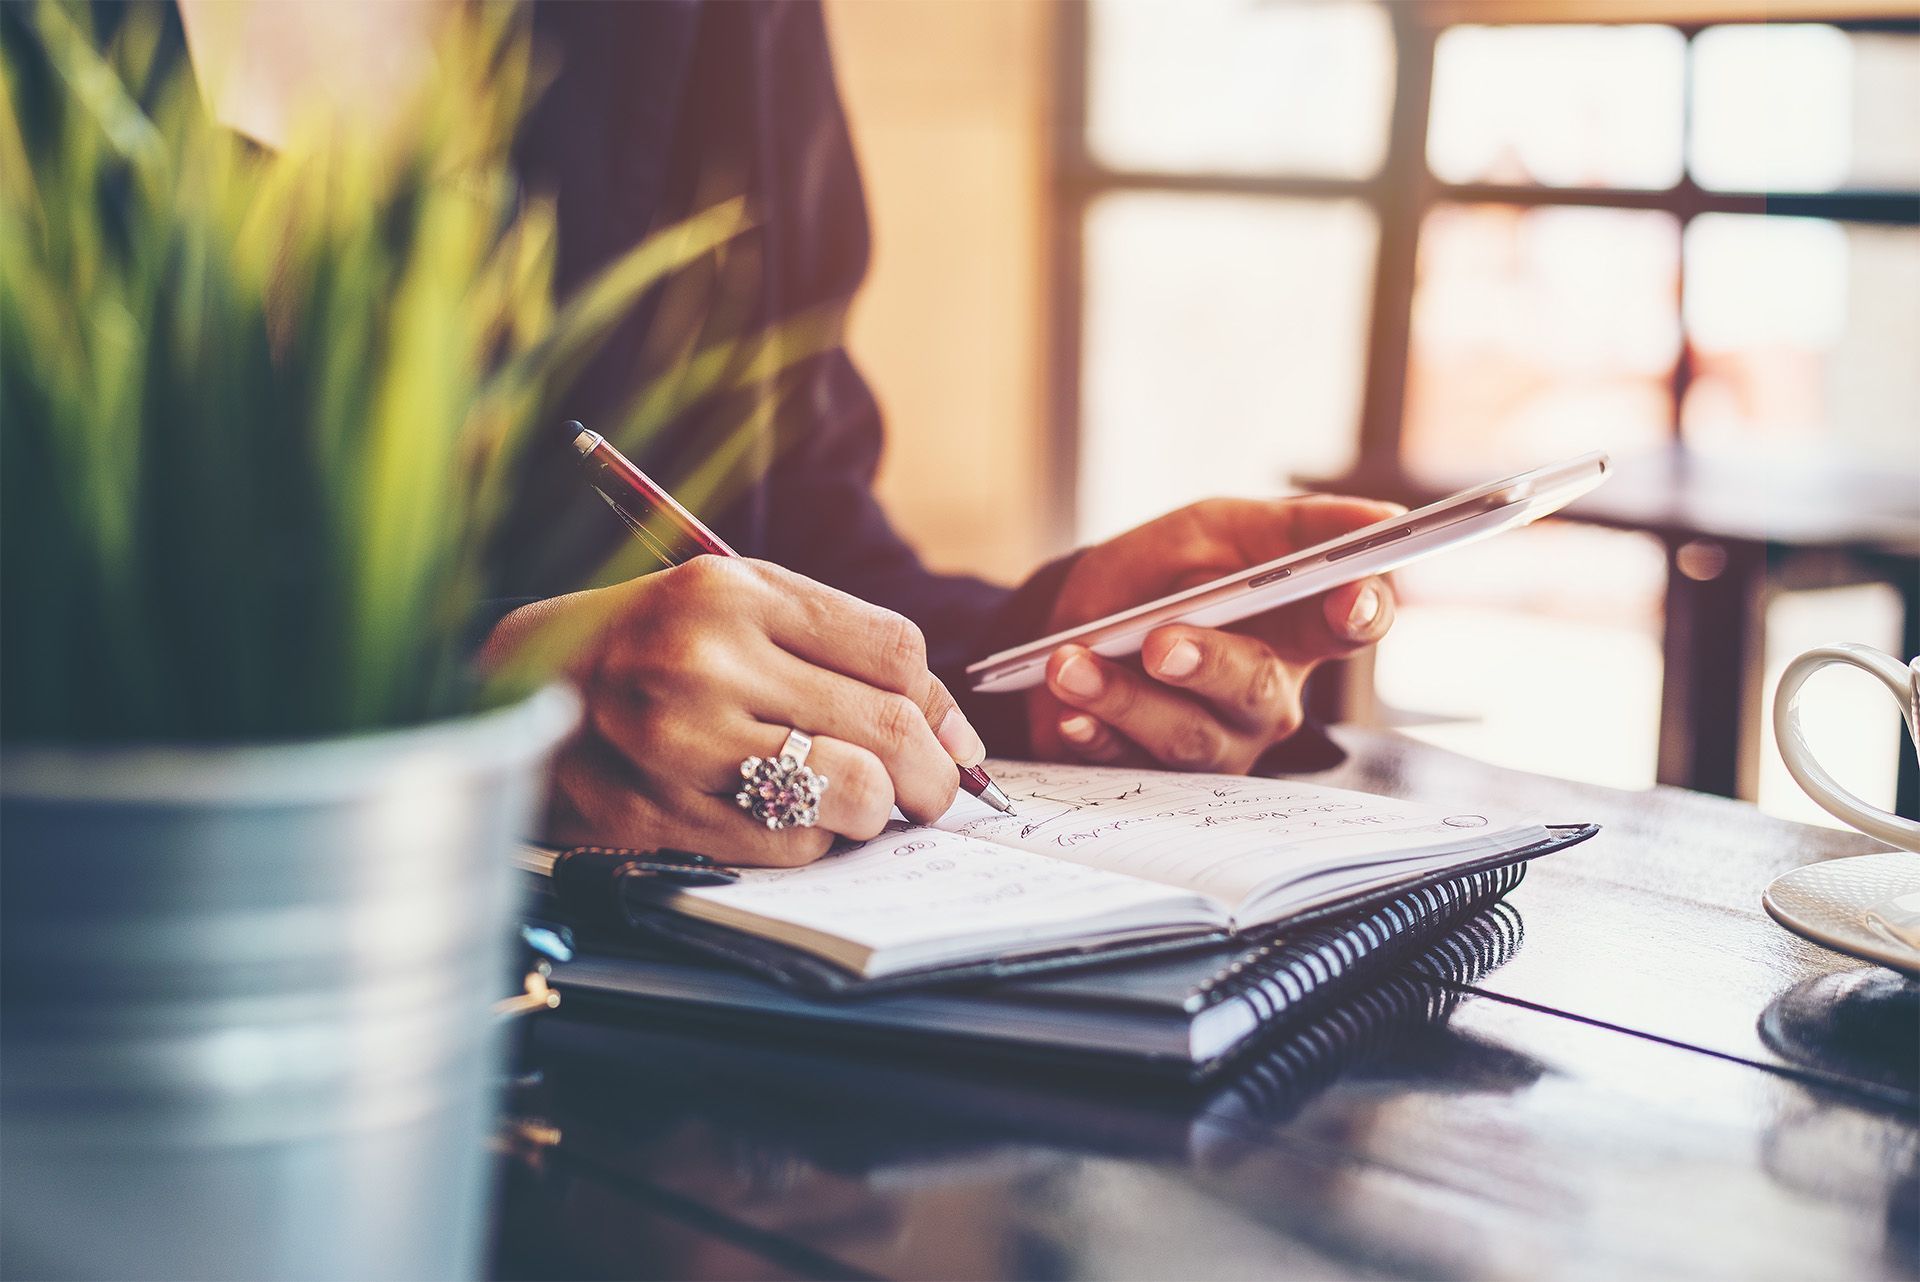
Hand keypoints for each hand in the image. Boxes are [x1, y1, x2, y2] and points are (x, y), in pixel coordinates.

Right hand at [483, 558, 983, 865]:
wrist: (514, 697)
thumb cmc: (648, 646)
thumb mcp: (732, 606)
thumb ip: (839, 646)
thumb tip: (955, 735)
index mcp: (733, 593)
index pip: (894, 652)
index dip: (939, 707)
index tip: (947, 738)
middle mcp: (707, 663)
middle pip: (887, 726)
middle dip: (932, 775)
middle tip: (930, 792)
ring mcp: (682, 745)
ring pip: (852, 793)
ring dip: (875, 812)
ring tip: (857, 804)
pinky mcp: (665, 816)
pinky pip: (793, 847)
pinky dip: (812, 842)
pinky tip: (783, 818)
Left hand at [1029, 496, 1401, 772]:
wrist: (1074, 620)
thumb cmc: (1162, 572)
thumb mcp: (1217, 528)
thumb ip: (1295, 526)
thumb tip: (1382, 518)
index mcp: (1297, 628)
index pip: (1355, 623)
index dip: (1361, 613)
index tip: (1346, 600)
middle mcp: (1267, 695)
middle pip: (1257, 688)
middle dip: (1207, 663)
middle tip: (1158, 644)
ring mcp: (1217, 743)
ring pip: (1187, 736)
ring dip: (1124, 698)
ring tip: (1071, 665)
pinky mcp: (1160, 776)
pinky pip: (1131, 764)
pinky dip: (1095, 734)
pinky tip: (1070, 714)